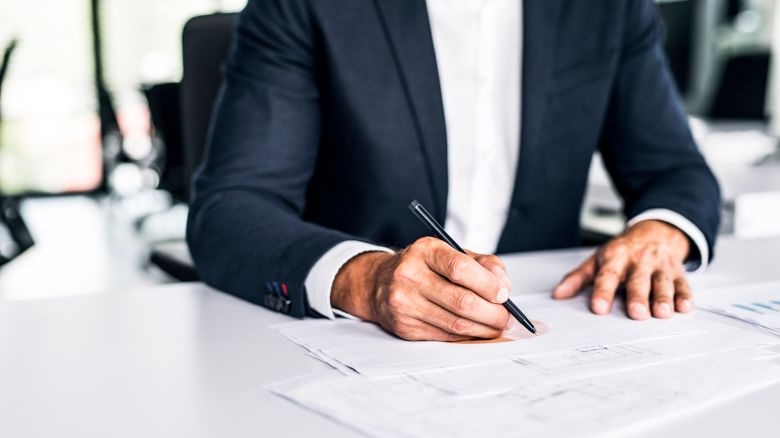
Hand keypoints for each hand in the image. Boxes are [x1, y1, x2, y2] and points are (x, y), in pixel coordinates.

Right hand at [331, 237, 511, 340]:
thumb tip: (504, 285)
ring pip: (455, 324)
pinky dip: (467, 335)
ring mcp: (405, 303)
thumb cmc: (422, 267)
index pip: (460, 268)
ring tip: (497, 326)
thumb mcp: (449, 253)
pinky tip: (476, 330)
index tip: (504, 294)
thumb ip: (482, 263)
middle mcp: (410, 275)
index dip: (488, 284)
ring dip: (484, 328)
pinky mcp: (404, 326)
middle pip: (461, 301)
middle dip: (492, 313)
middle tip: (507, 317)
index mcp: (425, 251)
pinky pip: (445, 335)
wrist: (378, 283)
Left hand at [552, 220, 692, 319]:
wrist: (655, 232)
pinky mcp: (678, 272)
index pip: (608, 275)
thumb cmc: (623, 251)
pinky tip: (684, 308)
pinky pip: (683, 284)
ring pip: (662, 283)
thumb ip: (578, 278)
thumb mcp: (597, 260)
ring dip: (663, 298)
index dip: (603, 291)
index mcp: (616, 257)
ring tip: (662, 313)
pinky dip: (685, 296)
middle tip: (636, 313)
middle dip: (638, 297)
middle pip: (638, 280)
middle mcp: (639, 260)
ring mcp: (660, 266)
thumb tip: (558, 295)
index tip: (599, 307)